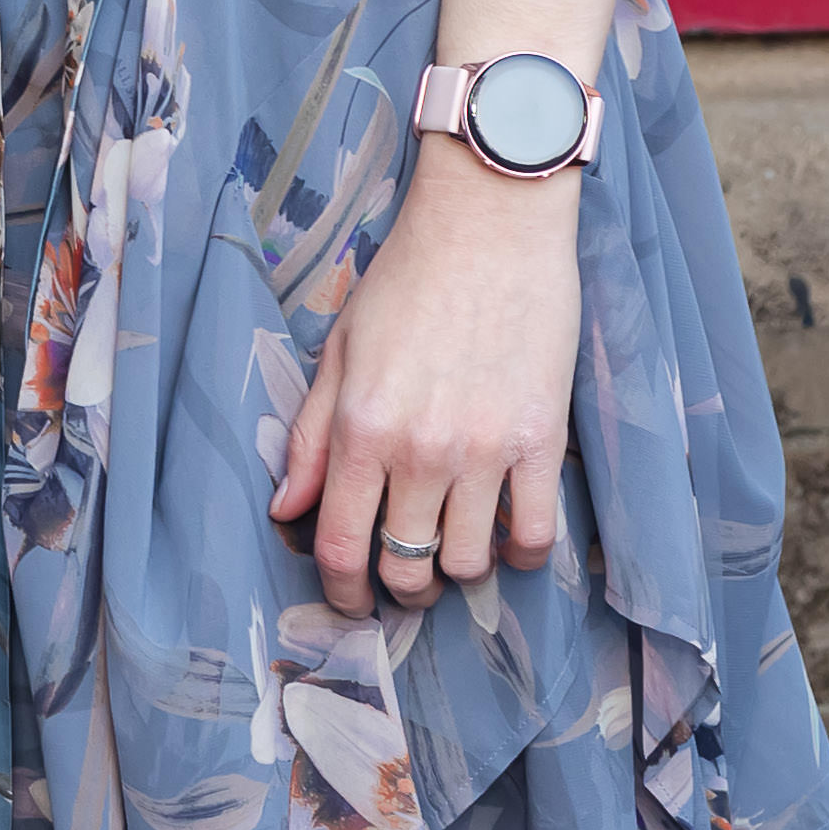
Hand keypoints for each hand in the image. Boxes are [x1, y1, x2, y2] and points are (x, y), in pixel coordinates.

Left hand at [269, 144, 581, 621]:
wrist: (490, 228)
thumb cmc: (406, 282)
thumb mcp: (338, 352)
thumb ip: (312, 438)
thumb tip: (286, 509)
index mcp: (361, 428)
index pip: (342, 545)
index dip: (341, 591)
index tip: (348, 601)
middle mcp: (421, 450)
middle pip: (407, 565)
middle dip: (400, 586)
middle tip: (402, 576)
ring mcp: (486, 450)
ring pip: (471, 563)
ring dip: (458, 570)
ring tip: (451, 548)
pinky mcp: (542, 442)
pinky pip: (536, 535)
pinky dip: (520, 554)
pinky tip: (506, 540)